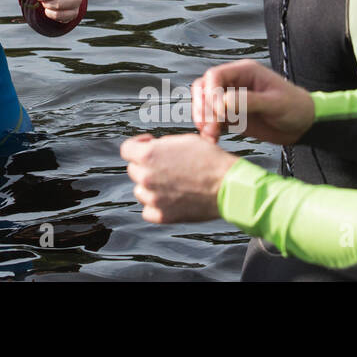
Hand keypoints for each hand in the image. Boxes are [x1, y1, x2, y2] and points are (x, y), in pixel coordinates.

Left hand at [121, 133, 236, 223]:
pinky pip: (147, 211)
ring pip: (140, 190)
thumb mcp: (184, 140)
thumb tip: (152, 148)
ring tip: (170, 183)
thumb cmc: (211, 160)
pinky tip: (168, 199)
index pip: (127, 149)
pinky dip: (155, 206)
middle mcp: (146, 177)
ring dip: (150, 186)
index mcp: (148, 155)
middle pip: (134, 170)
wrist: (229, 186)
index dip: (137, 145)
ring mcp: (153, 198)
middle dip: (146, 166)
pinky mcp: (162, 216)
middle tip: (166, 166)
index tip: (148, 145)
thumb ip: (161, 145)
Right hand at [191, 59, 314, 144]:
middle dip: (203, 107)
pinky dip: (208, 129)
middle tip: (209, 126)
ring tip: (210, 136)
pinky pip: (211, 119)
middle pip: (204, 88)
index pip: (215, 75)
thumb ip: (250, 101)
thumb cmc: (295, 107)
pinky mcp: (230, 115)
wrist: (303, 125)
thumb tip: (223, 102)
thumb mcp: (276, 103)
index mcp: (245, 72)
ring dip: (203, 119)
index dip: (211, 92)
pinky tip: (213, 139)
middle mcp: (234, 83)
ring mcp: (230, 99)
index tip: (219, 112)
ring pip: (204, 104)